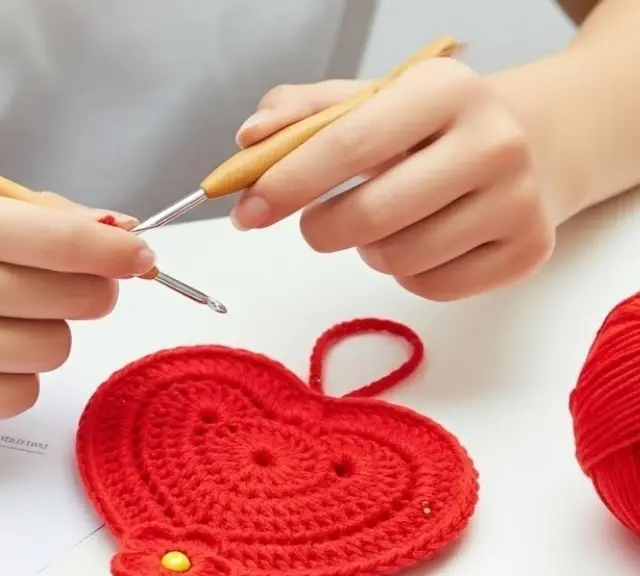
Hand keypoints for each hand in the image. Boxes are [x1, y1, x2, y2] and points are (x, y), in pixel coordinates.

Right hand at [0, 184, 152, 430]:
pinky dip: (12, 380)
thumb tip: (118, 238)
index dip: (115, 252)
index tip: (138, 257)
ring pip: (53, 349)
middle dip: (87, 293)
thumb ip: (25, 220)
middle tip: (63, 292)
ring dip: (41, 337)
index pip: (61, 239)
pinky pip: (22, 395)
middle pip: (74, 298)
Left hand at [231, 57, 561, 300]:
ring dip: (369, 250)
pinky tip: (423, 240)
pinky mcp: (527, 251)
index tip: (247, 211)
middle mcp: (494, 140)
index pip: (349, 143)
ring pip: (397, 260)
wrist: (527, 146)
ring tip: (387, 220)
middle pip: (370, 216)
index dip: (287, 183)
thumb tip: (249, 139)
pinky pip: (430, 287)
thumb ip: (300, 115)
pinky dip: (408, 274)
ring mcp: (519, 199)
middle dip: (321, 229)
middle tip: (317, 224)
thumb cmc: (424, 129)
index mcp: (446, 89)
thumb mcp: (368, 102)